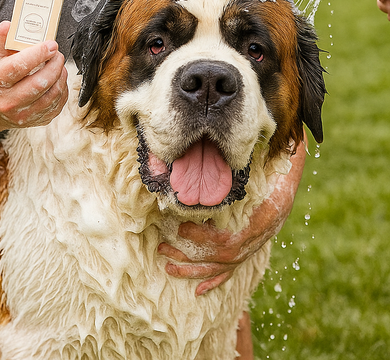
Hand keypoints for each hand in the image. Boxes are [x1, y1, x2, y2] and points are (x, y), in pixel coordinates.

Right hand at [0, 21, 67, 127]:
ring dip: (60, 76)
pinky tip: (58, 79)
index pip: (18, 67)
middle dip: (54, 65)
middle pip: (39, 83)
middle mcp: (7, 102)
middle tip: (58, 54)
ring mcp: (22, 115)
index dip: (38, 54)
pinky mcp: (36, 122)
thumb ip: (3, 39)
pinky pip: (57, 105)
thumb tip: (8, 25)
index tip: (51, 44)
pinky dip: (62, 89)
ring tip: (58, 65)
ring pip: (51, 94)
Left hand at [159, 144, 304, 294]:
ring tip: (168, 266)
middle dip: (188, 256)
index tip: (182, 228)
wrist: (287, 191)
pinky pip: (229, 273)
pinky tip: (198, 291)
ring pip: (219, 268)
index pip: (225, 241)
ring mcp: (248, 251)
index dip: (203, 238)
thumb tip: (227, 158)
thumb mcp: (264, 176)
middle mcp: (252, 244)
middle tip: (163, 249)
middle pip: (217, 258)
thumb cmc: (272, 181)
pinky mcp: (245, 253)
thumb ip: (245, 174)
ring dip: (192, 270)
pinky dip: (214, 282)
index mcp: (257, 227)